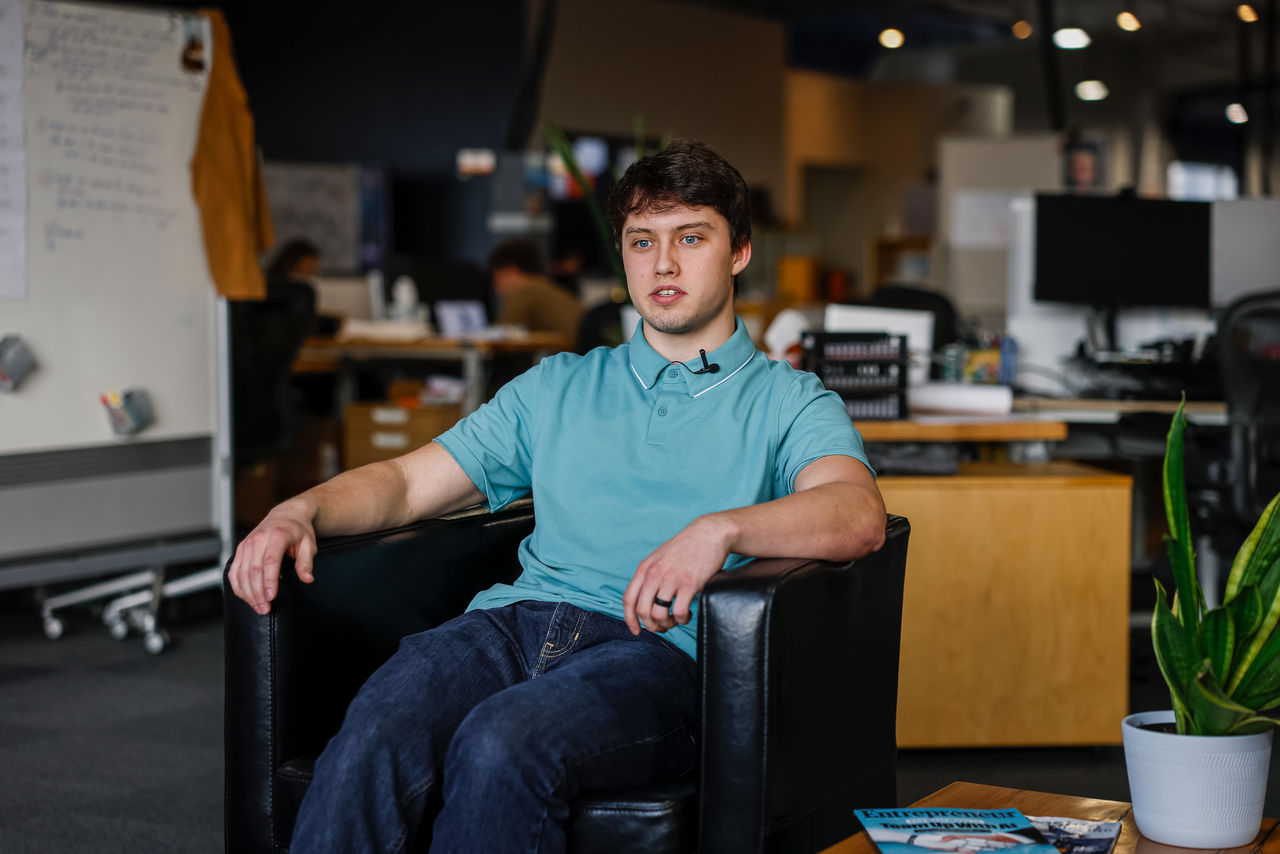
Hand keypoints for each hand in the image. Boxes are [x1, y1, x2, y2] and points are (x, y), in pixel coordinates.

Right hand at [226, 499, 317, 615]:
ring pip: (241, 573)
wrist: (286, 515)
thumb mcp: (309, 544)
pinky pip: (234, 571)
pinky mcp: (241, 550)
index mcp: (276, 536)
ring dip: (248, 593)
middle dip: (258, 593)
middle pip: (253, 570)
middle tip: (265, 609)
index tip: (271, 597)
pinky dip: (238, 586)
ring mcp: (247, 544)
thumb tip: (308, 578)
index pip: (270, 562)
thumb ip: (306, 562)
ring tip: (258, 607)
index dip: (269, 581)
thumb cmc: (298, 530)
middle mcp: (258, 539)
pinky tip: (246, 597)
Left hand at [622, 515, 732, 634]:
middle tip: (662, 627)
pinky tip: (687, 614)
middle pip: (642, 611)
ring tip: (676, 620)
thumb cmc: (686, 547)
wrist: (708, 534)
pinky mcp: (689, 584)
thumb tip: (644, 599)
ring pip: (659, 614)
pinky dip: (682, 619)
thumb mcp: (659, 557)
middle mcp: (654, 574)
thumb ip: (649, 575)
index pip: (629, 599)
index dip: (630, 619)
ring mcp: (671, 579)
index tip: (636, 630)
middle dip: (651, 625)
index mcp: (645, 568)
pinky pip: (680, 612)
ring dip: (667, 624)